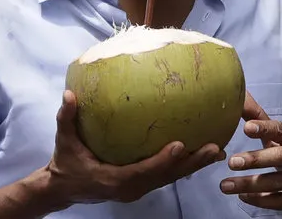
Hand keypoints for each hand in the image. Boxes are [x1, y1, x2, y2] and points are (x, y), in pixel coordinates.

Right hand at [45, 90, 225, 205]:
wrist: (64, 188)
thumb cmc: (66, 163)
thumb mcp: (64, 141)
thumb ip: (66, 118)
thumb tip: (69, 93)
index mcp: (113, 180)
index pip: (142, 172)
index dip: (162, 161)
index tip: (180, 145)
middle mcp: (130, 189)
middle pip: (166, 178)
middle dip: (191, 164)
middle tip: (215, 148)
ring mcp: (137, 189)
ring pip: (170, 178)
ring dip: (193, 165)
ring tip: (217, 151)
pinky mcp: (140, 185)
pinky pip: (165, 175)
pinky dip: (183, 165)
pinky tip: (200, 152)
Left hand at [219, 120, 281, 213]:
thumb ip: (264, 123)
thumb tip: (239, 102)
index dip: (266, 128)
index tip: (247, 127)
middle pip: (281, 157)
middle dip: (256, 160)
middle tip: (232, 162)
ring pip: (276, 183)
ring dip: (249, 184)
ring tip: (226, 185)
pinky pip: (278, 201)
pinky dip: (259, 200)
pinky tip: (242, 196)